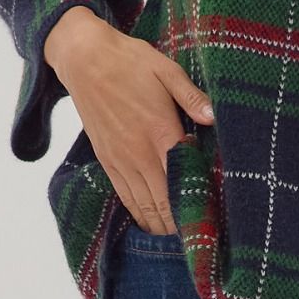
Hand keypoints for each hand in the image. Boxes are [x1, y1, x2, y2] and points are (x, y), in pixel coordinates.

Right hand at [44, 9, 215, 234]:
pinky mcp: (106, 158)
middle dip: (179, 224)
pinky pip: (124, 195)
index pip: (182, 180)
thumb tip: (214, 116)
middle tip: (197, 239)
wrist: (84, 58)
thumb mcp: (166, 70)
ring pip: (142, 204)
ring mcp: (120, 158)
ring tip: (177, 240)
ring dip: (159, 224)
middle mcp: (139, 152)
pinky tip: (149, 222)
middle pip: (162, 201)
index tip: (210, 220)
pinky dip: (138, 213)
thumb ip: (191, 97)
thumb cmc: (129, 61)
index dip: (195, 204)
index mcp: (160, 131)